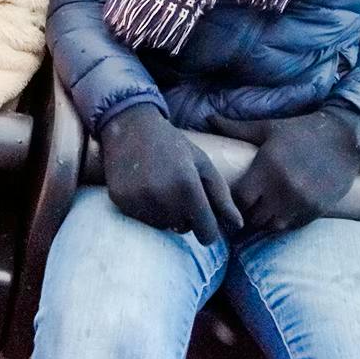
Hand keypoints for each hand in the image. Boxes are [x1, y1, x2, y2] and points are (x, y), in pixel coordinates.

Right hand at [99, 104, 241, 243]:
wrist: (130, 126)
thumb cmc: (172, 144)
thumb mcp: (202, 164)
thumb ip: (222, 196)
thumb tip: (238, 225)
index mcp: (187, 187)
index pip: (206, 232)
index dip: (208, 230)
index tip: (205, 222)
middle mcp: (162, 197)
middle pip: (183, 229)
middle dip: (184, 217)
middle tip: (177, 191)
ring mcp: (139, 201)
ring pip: (161, 225)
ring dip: (165, 214)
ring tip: (160, 187)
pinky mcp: (121, 201)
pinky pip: (141, 219)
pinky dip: (145, 209)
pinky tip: (143, 187)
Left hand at [209, 105, 359, 231]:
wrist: (344, 139)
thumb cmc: (301, 131)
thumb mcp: (268, 127)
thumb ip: (236, 128)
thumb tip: (209, 118)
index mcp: (268, 167)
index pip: (240, 199)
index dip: (235, 200)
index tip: (236, 195)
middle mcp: (283, 188)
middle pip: (254, 217)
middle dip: (248, 212)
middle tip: (248, 204)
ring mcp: (301, 201)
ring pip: (272, 225)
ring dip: (265, 219)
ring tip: (264, 207)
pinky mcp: (316, 210)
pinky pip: (291, 226)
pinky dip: (284, 221)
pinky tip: (283, 209)